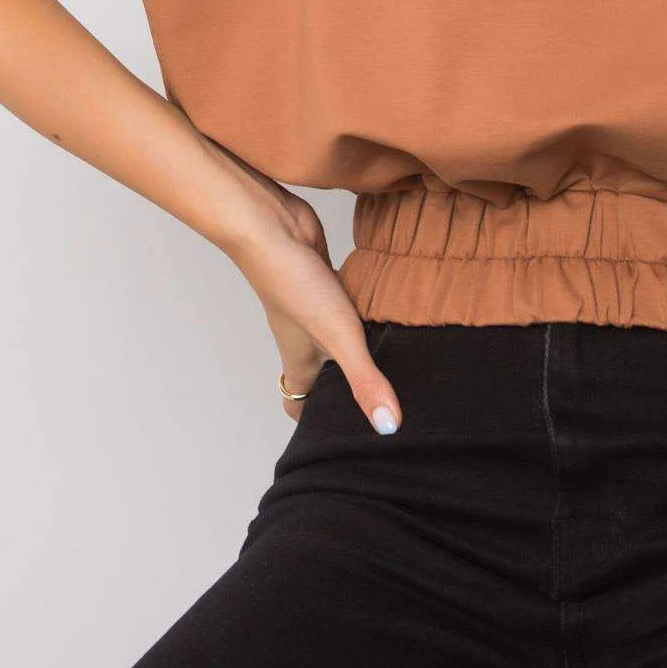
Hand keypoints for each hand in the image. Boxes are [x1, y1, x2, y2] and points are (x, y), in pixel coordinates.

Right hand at [206, 144, 400, 430]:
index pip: (301, 406)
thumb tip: (388, 429)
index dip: (318, 425)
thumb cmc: (294, 284)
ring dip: (355, 350)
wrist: (271, 227)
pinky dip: (362, 312)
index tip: (344, 440)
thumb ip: (365, 380)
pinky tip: (389, 310)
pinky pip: (343, 305)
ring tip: (395, 362)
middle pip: (319, 376)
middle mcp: (303, 340)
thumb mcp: (339, 338)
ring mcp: (311, 309)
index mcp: (300, 363)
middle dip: (343, 390)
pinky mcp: (323, 281)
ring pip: (332, 340)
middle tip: (381, 401)